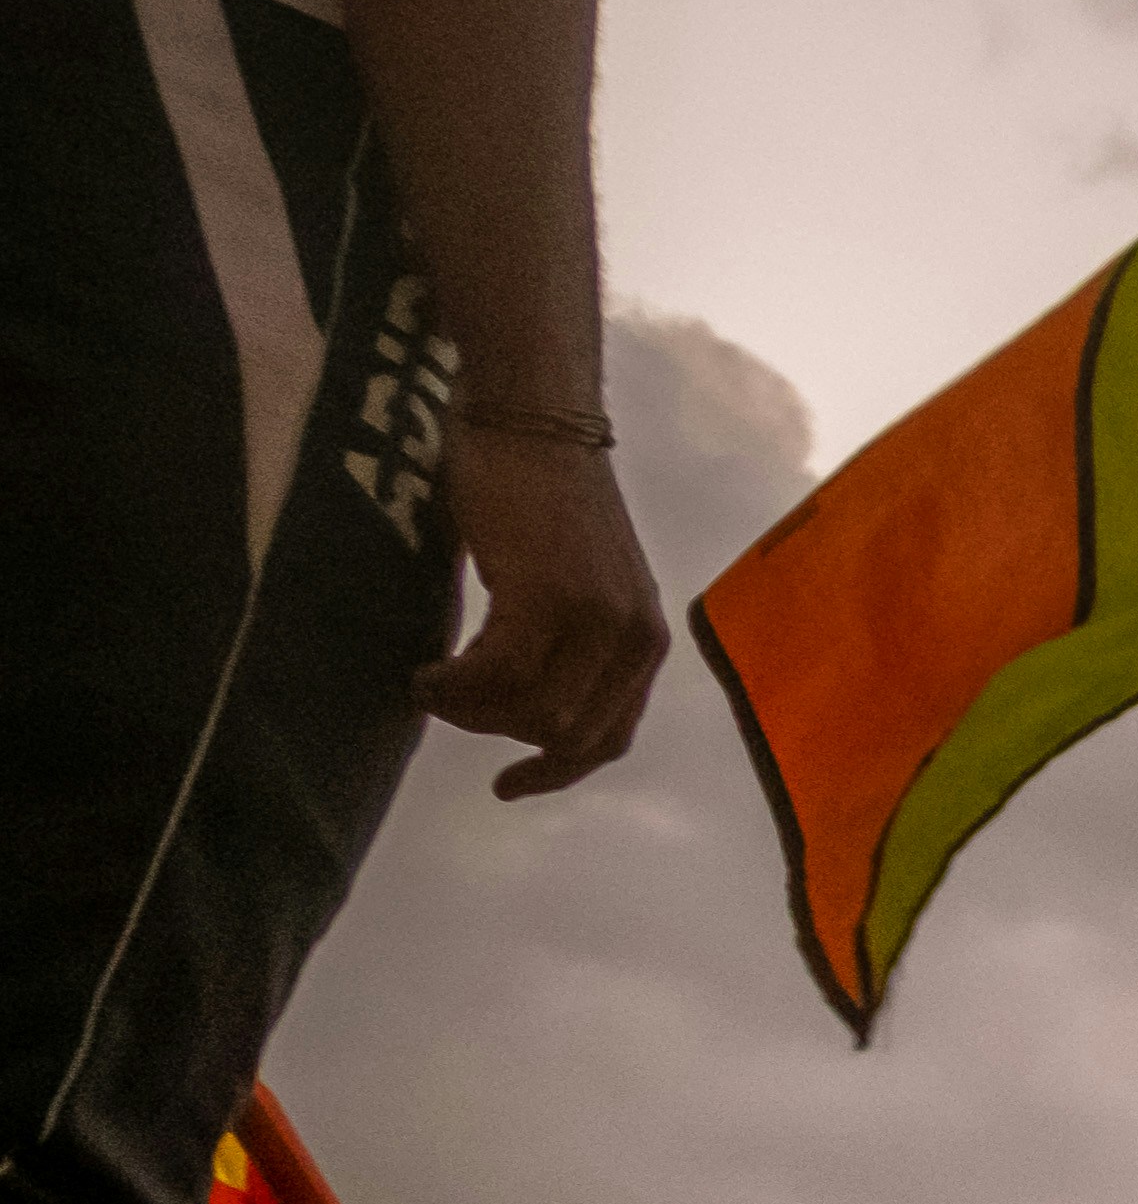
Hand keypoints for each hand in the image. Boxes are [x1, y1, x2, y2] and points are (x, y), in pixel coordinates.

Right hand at [422, 426, 661, 799]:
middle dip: (496, 733)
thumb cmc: (538, 495)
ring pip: (531, 715)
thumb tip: (525, 710)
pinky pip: (498, 678)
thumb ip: (572, 645)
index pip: (611, 738)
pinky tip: (426, 673)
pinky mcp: (547, 598)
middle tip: (447, 700)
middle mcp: (634, 637)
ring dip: (470, 713)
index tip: (506, 785)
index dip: (557, 771)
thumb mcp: (575, 584)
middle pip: (565, 735)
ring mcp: (596, 620)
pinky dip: (454, 689)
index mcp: (646, 640)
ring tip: (433, 682)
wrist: (529, 418)